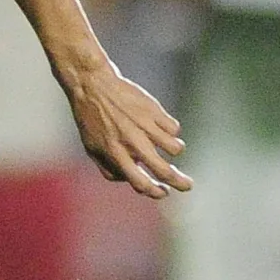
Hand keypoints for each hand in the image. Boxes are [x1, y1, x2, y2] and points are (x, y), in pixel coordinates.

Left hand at [61, 60, 190, 198]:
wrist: (92, 86)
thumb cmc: (91, 120)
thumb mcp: (92, 148)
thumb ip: (110, 168)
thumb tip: (131, 181)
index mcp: (115, 154)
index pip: (140, 182)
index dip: (155, 192)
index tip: (163, 192)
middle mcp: (132, 142)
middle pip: (164, 170)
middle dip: (180, 182)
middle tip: (187, 185)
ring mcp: (145, 125)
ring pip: (176, 148)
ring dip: (175, 150)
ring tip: (168, 146)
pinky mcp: (154, 110)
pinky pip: (174, 128)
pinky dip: (171, 130)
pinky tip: (159, 124)